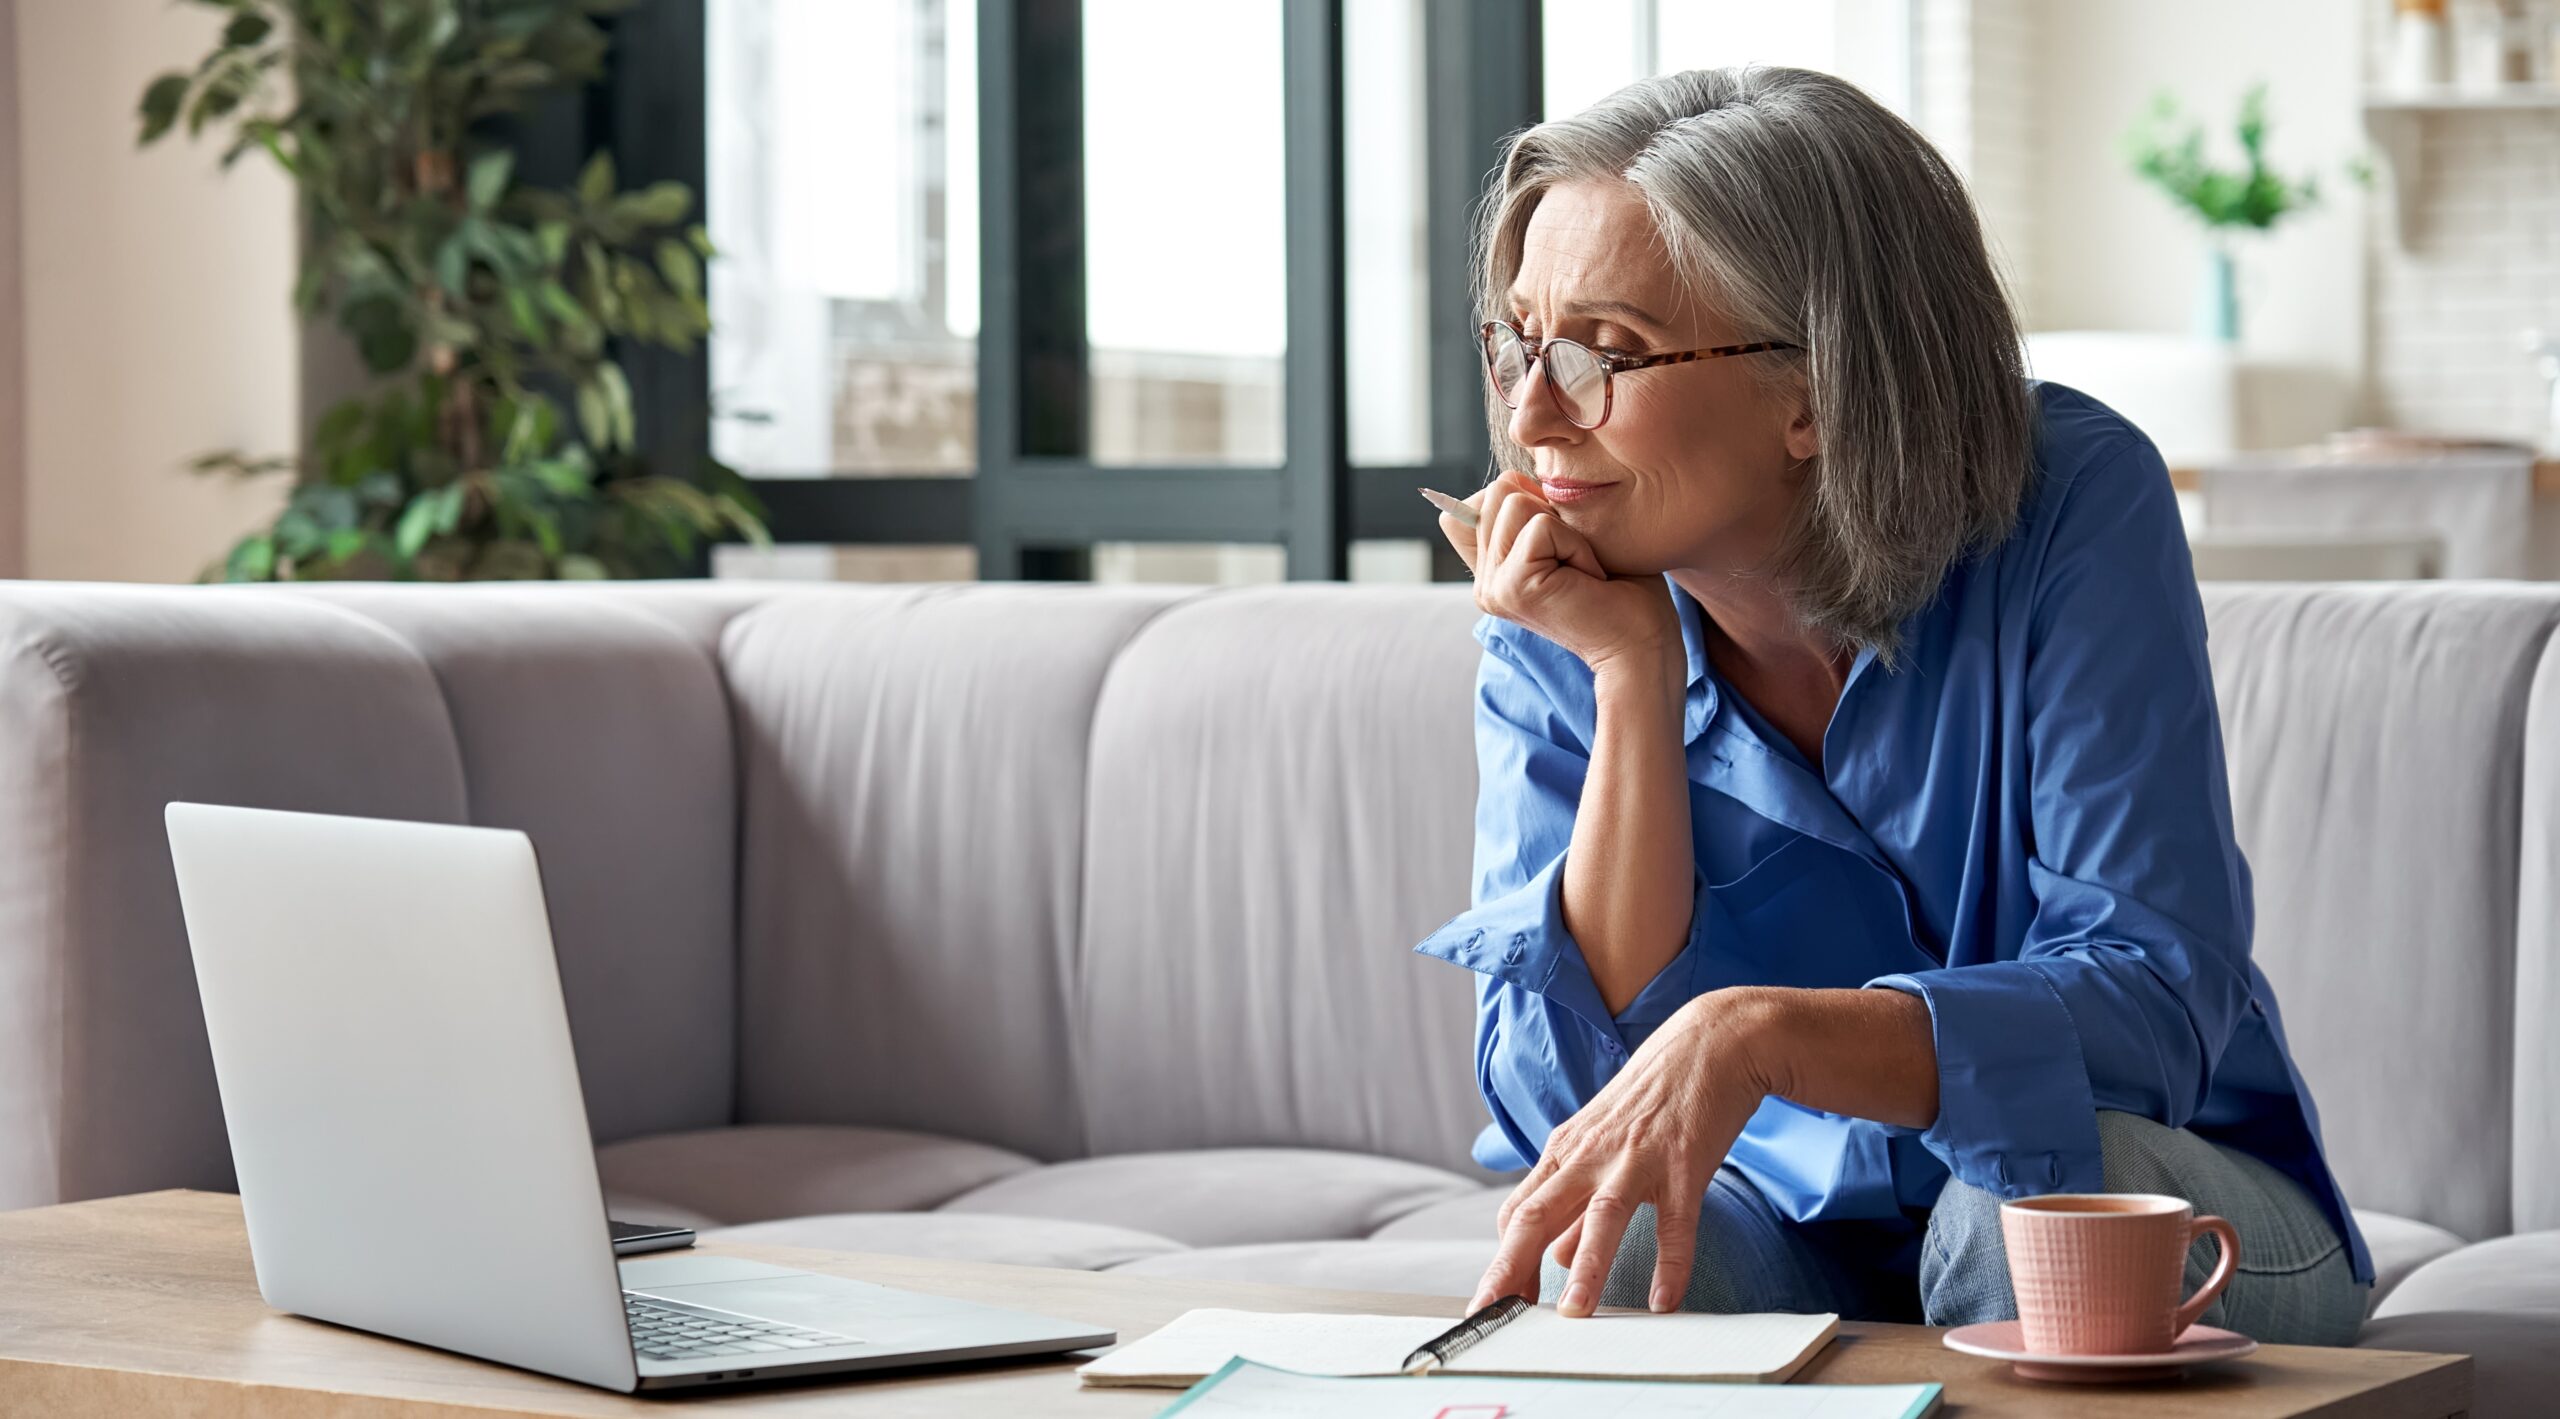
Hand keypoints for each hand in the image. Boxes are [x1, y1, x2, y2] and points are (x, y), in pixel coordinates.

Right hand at [1435, 470, 1677, 679]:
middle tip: (1577, 559)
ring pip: (1514, 500)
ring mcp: (1493, 587)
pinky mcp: (1513, 587)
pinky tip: (1589, 579)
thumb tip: (1513, 479)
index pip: (1472, 505)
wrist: (1642, 646)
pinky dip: (1577, 544)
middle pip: (1497, 491)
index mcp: (1492, 573)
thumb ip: (1530, 514)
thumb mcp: (1569, 539)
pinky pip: (1541, 526)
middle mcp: (1484, 583)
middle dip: (1549, 511)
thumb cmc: (1621, 592)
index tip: (1560, 544)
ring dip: (1565, 528)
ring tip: (1582, 569)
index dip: (1522, 501)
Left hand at [1469, 989, 1783, 1316]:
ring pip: (1601, 1217)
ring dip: (1585, 1267)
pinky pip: (1676, 1222)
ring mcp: (1637, 1159)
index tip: (1494, 1303)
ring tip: (1574, 1314)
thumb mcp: (1602, 1144)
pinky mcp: (1684, 1163)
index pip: (1517, 1212)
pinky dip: (1671, 1264)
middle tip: (1493, 1314)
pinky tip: (1664, 1301)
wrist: (1710, 1043)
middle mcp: (1590, 1155)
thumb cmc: (1652, 1097)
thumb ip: (1575, 1201)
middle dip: (1511, 1268)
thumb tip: (1554, 1256)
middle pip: (1537, 1215)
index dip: (1502, 1260)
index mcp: (1565, 1151)